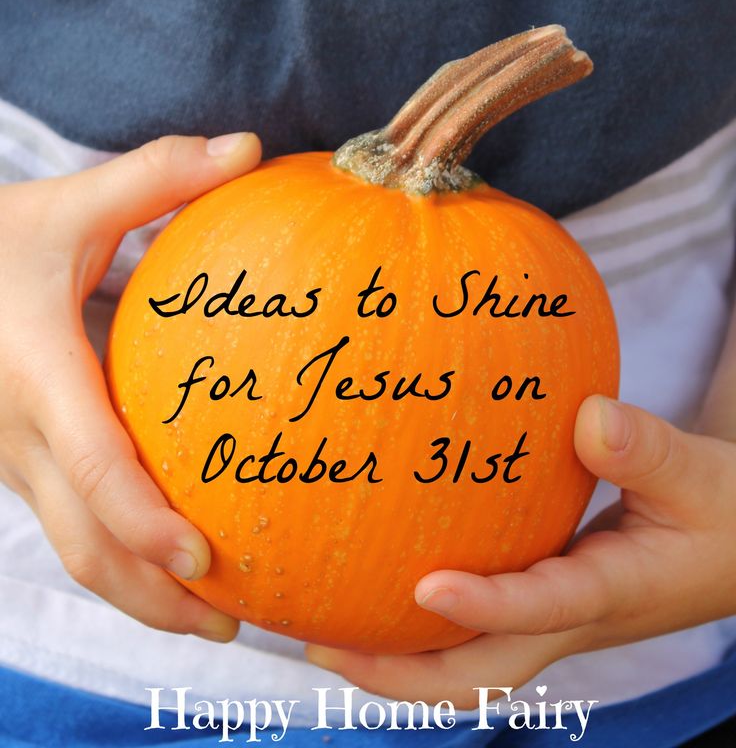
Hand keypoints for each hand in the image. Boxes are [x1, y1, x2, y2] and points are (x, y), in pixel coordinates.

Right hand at [0, 131, 260, 641]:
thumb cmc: (1, 239)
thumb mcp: (72, 203)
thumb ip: (158, 176)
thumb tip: (250, 149)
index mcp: (36, 371)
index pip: (91, 464)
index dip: (144, 518)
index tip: (204, 556)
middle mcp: (20, 431)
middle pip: (83, 540)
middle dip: (153, 594)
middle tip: (233, 622)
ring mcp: (16, 456)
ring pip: (72, 549)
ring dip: (138, 594)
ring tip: (215, 620)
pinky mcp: (24, 462)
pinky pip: (71, 527)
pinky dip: (120, 562)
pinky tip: (171, 567)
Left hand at [307, 396, 735, 705]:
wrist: (734, 545)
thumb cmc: (719, 511)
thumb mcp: (698, 476)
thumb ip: (648, 449)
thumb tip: (587, 417)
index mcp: (610, 591)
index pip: (541, 611)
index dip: (485, 606)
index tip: (425, 588)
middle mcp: (569, 618)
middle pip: (475, 674)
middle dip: (398, 673)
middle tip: (322, 645)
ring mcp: (551, 617)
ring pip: (465, 660)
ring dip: (396, 656)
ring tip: (323, 627)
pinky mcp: (544, 598)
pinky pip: (473, 624)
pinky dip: (423, 620)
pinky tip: (381, 578)